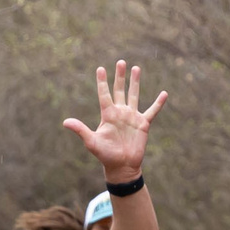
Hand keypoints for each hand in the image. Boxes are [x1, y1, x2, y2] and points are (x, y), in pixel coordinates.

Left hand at [61, 60, 168, 183]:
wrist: (122, 167)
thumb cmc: (105, 155)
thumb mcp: (92, 142)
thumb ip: (80, 130)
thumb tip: (65, 122)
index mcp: (108, 115)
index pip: (104, 94)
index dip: (102, 82)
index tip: (100, 68)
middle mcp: (120, 113)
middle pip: (119, 90)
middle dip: (120, 76)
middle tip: (120, 62)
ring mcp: (132, 117)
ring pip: (134, 95)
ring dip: (135, 82)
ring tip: (136, 68)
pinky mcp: (143, 124)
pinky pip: (152, 111)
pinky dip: (158, 103)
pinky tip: (164, 93)